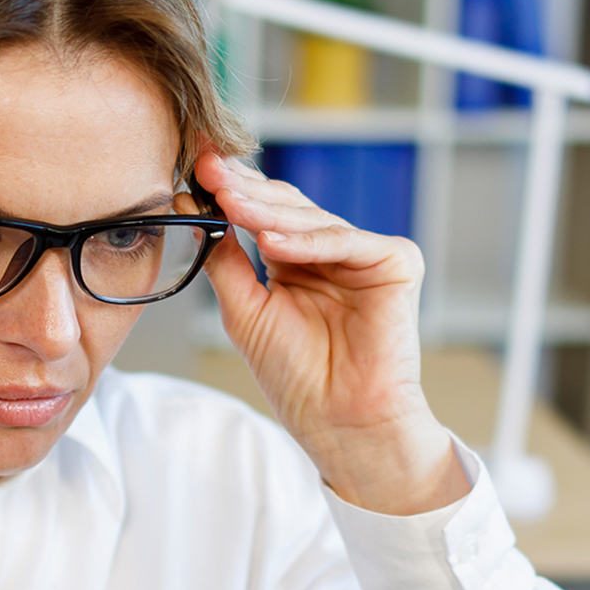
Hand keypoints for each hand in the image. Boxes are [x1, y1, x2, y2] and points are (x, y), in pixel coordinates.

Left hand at [196, 147, 465, 515]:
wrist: (340, 422)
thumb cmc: (297, 378)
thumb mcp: (244, 309)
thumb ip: (223, 258)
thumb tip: (193, 205)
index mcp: (298, 259)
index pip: (264, 211)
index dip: (230, 189)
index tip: (194, 167)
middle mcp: (332, 251)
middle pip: (287, 207)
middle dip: (245, 188)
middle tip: (208, 168)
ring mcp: (365, 254)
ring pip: (311, 220)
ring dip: (266, 212)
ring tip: (229, 202)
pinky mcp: (396, 262)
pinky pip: (346, 242)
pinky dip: (308, 242)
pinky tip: (270, 242)